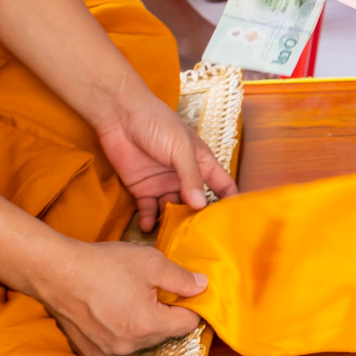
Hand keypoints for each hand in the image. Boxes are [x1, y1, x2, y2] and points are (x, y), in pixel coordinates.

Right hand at [37, 239, 207, 355]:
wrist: (57, 272)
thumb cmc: (103, 264)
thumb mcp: (151, 262)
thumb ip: (181, 278)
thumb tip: (201, 287)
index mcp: (148, 324)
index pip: (187, 324)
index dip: (191, 306)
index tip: (186, 293)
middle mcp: (129, 345)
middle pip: (163, 333)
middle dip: (166, 313)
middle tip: (155, 289)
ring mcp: (107, 351)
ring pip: (140, 339)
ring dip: (142, 322)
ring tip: (129, 296)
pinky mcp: (90, 351)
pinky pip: (116, 343)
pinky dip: (119, 329)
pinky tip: (110, 308)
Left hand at [95, 89, 237, 231]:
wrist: (121, 116)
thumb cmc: (157, 123)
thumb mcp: (180, 148)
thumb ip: (190, 177)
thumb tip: (200, 205)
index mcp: (202, 163)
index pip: (222, 186)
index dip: (230, 202)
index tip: (233, 222)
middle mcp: (185, 177)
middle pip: (196, 204)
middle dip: (198, 220)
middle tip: (199, 239)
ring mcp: (163, 185)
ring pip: (172, 210)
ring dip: (172, 223)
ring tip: (172, 238)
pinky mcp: (142, 190)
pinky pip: (148, 210)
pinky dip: (148, 220)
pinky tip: (148, 227)